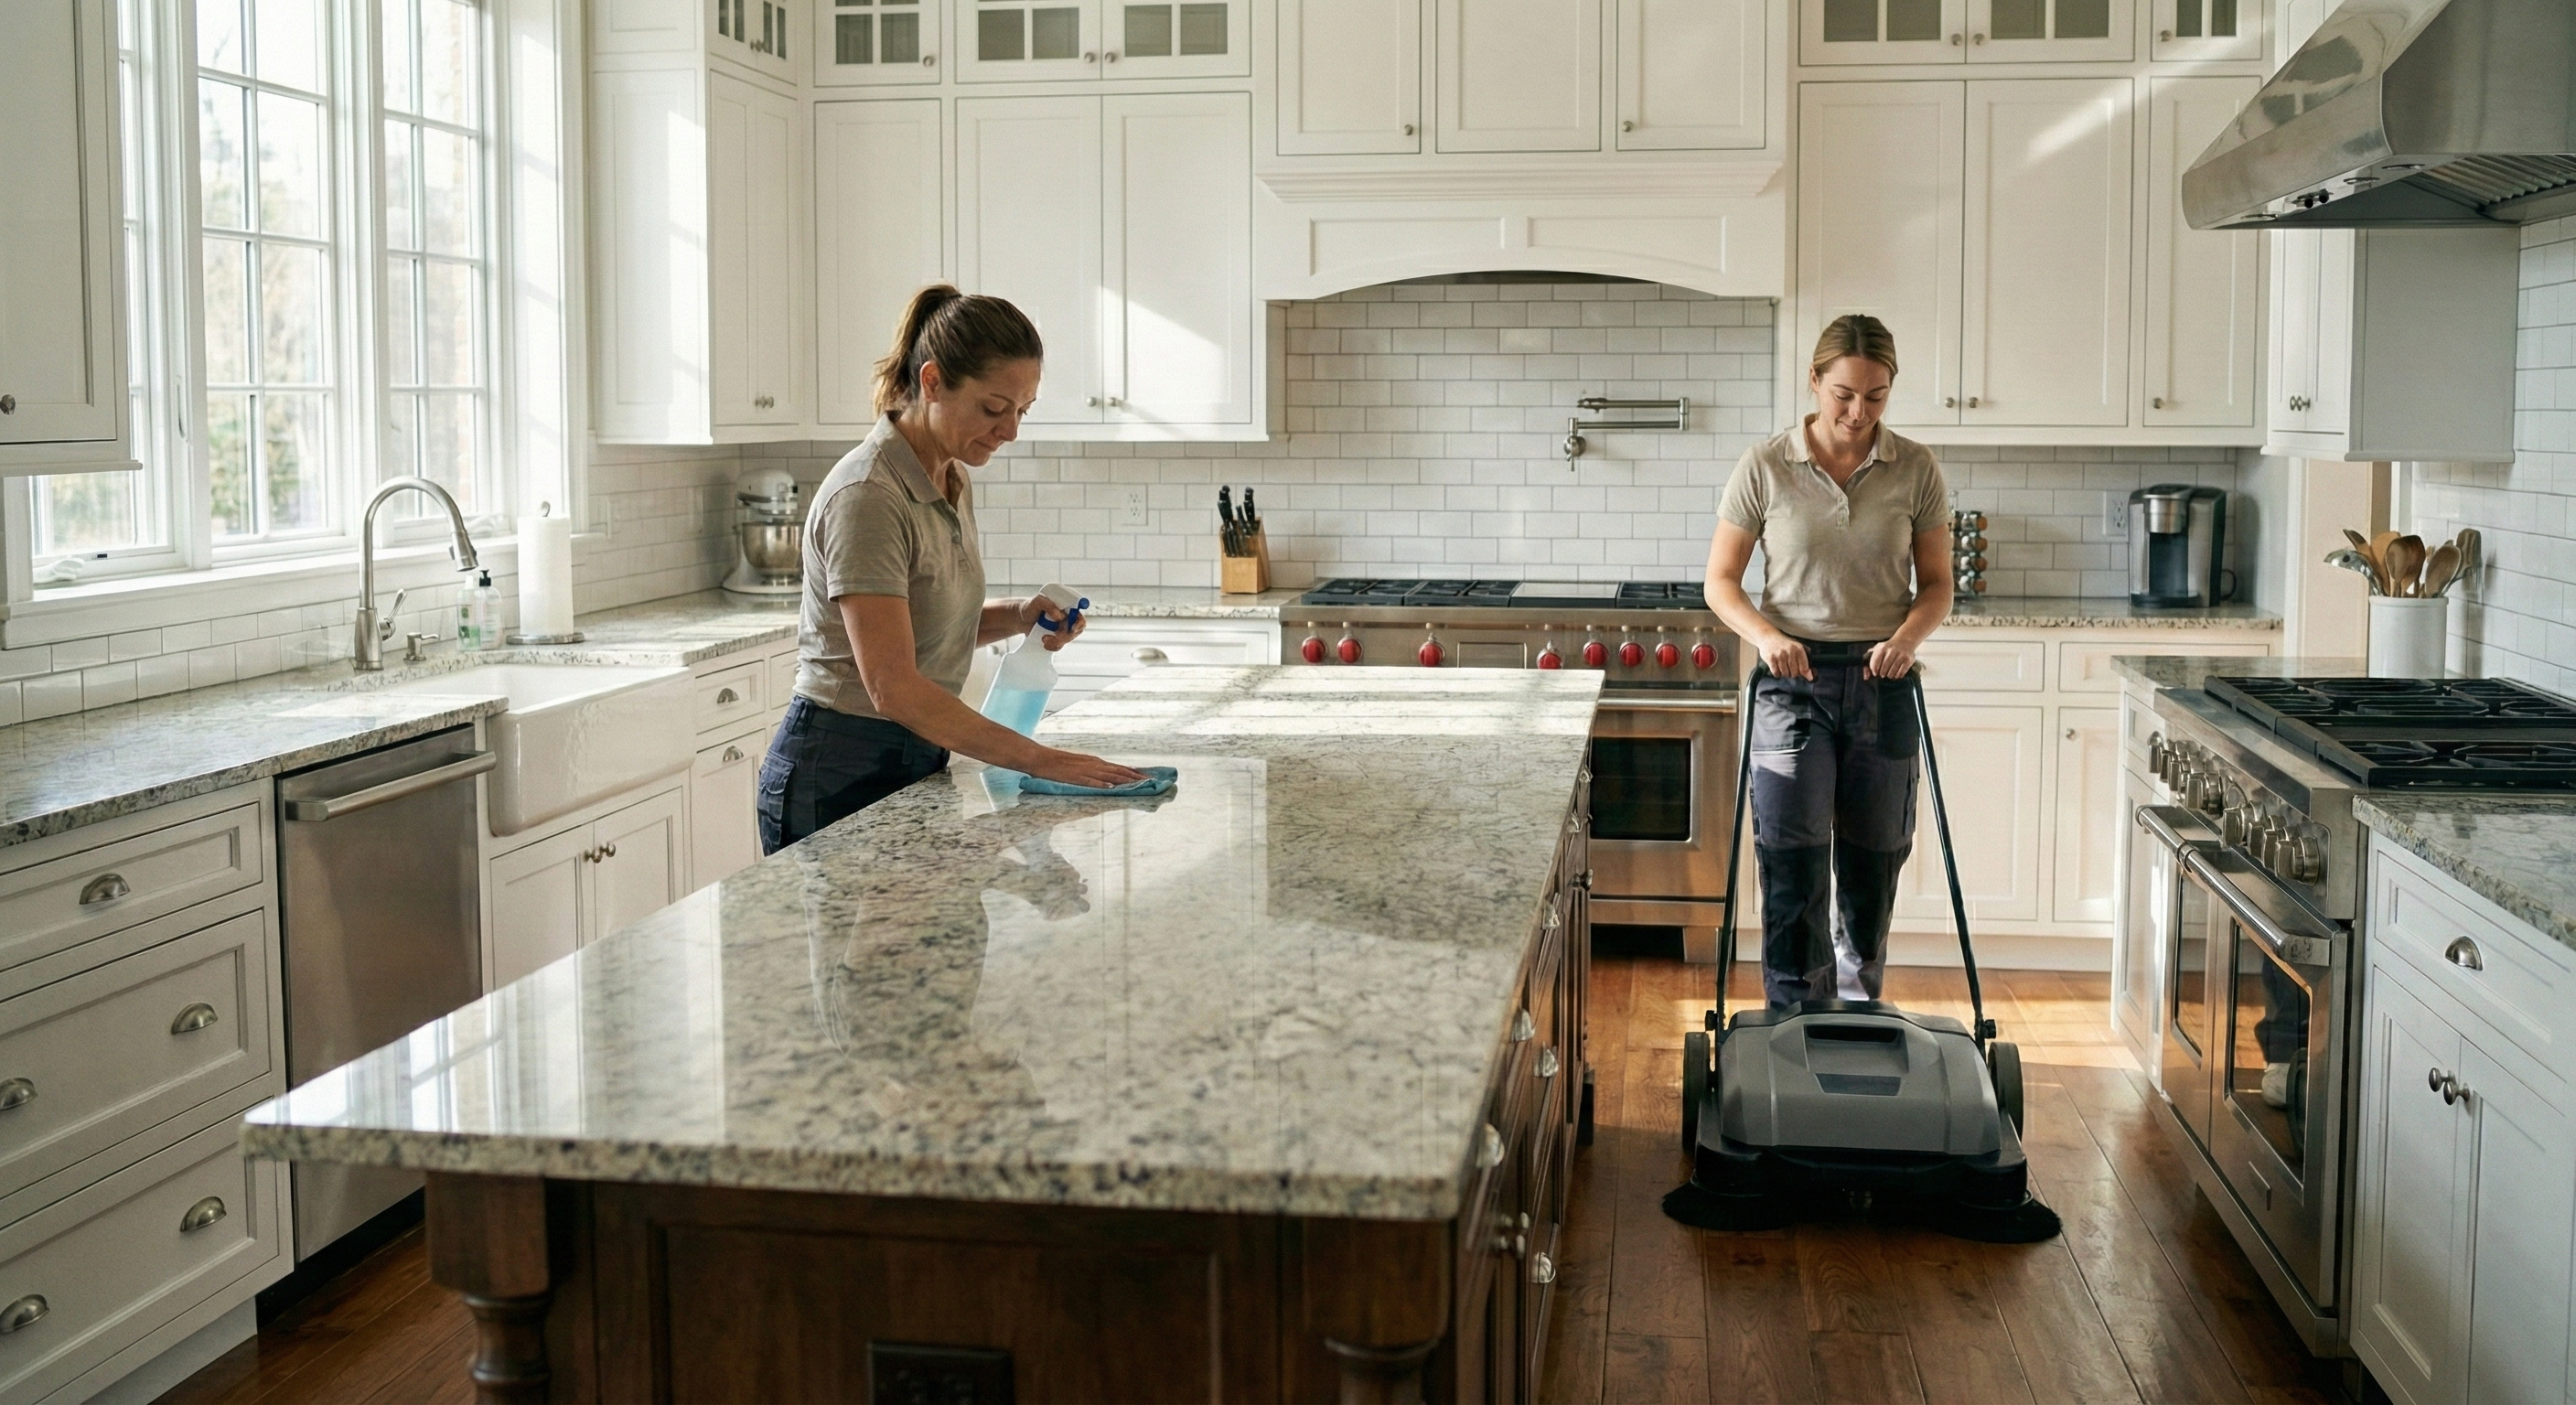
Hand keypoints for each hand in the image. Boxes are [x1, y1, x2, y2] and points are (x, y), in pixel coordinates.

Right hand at [1024, 748, 1148, 789]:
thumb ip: (1092, 770)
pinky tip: (1110, 788)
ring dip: (1124, 780)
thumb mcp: (1079, 764)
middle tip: (1150, 780)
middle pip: (1117, 771)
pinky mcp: (1074, 777)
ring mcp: (1084, 771)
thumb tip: (1106, 778)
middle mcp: (1092, 764)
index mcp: (1093, 761)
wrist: (1039, 758)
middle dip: (1135, 776)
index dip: (1133, 771)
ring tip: (1138, 784)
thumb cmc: (1057, 762)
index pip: (1117, 767)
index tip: (1146, 775)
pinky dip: (1101, 785)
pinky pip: (1090, 781)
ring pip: (1108, 776)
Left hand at [1026, 596, 1087, 651]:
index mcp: (1067, 608)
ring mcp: (1062, 630)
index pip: (1080, 616)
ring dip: (1057, 641)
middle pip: (1076, 631)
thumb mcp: (1037, 601)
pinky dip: (1053, 647)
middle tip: (1055, 634)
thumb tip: (1060, 616)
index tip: (1072, 628)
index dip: (1079, 624)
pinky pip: (1059, 646)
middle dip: (1066, 635)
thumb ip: (1049, 605)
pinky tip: (1044, 643)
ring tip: (1044, 638)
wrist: (1021, 619)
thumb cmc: (1030, 607)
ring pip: (1067, 639)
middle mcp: (1068, 619)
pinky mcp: (1056, 639)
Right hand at [1758, 634, 1811, 680]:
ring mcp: (1779, 655)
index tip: (1807, 677)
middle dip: (1793, 673)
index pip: (1804, 668)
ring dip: (1784, 673)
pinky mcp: (1771, 659)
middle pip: (1794, 673)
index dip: (1805, 674)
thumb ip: (1806, 661)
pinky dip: (1777, 673)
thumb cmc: (1785, 644)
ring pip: (1785, 674)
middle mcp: (1790, 651)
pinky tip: (1777, 667)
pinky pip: (1776, 673)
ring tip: (1783, 666)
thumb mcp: (1798, 647)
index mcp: (1798, 649)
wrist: (1768, 637)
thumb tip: (1810, 676)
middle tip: (1790, 668)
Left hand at [1865, 638, 1917, 679]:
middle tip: (1883, 675)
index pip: (1875, 662)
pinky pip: (1901, 672)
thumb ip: (1870, 660)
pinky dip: (1898, 675)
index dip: (1874, 670)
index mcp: (1882, 648)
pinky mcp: (1908, 660)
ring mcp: (1901, 655)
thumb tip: (1866, 677)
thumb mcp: (1878, 649)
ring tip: (1889, 675)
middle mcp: (1891, 651)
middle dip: (1882, 673)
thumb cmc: (1888, 648)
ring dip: (1890, 675)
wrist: (1905, 641)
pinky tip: (1896, 675)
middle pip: (1884, 668)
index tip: (1875, 673)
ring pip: (1893, 671)